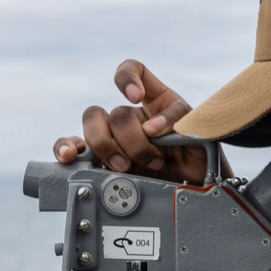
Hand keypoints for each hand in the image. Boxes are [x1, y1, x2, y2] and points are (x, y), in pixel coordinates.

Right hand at [53, 60, 231, 182]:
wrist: (197, 198)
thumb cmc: (202, 164)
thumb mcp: (203, 137)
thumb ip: (183, 123)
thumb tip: (152, 127)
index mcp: (157, 102)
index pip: (134, 71)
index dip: (128, 78)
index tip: (137, 96)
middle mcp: (133, 119)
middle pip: (114, 112)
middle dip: (130, 137)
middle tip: (150, 159)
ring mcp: (114, 140)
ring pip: (92, 125)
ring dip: (107, 146)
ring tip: (125, 168)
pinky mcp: (100, 162)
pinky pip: (73, 148)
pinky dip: (67, 148)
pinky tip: (71, 157)